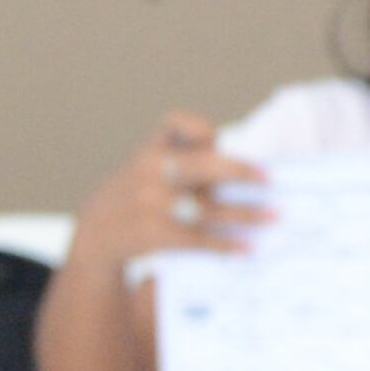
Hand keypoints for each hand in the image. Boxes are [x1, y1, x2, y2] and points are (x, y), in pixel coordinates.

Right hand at [81, 112, 267, 264]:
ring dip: (247, 214)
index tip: (218, 141)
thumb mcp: (147, 166)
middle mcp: (151, 173)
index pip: (175, 123)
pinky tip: (248, 247)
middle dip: (240, 171)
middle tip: (269, 178)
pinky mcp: (157, 233)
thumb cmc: (136, 193)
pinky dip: (226, 244)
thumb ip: (182, 158)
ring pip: (210, 207)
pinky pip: (200, 238)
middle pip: (204, 165)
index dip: (199, 129)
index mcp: (150, 151)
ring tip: (274, 216)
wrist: (95, 232)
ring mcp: (153, 204)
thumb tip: (242, 167)